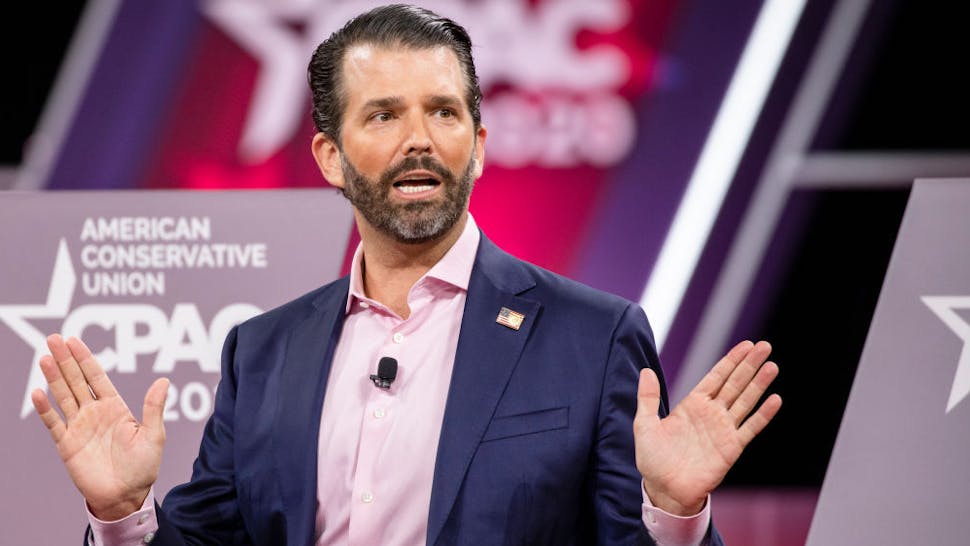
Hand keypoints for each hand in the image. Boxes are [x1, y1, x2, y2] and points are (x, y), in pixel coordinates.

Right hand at [31, 334, 168, 520]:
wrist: (126, 496)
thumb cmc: (143, 467)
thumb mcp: (154, 435)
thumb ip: (154, 408)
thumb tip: (164, 380)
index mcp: (115, 407)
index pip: (97, 377)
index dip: (85, 358)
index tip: (74, 340)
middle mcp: (94, 413)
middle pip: (76, 381)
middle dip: (65, 360)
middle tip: (53, 338)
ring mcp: (79, 427)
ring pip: (63, 396)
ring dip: (53, 378)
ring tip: (44, 358)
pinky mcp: (67, 445)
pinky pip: (54, 423)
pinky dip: (46, 409)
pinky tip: (38, 393)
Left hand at [633, 340, 781, 515]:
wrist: (665, 490)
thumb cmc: (653, 459)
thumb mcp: (644, 425)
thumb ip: (648, 398)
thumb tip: (646, 371)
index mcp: (692, 405)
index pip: (716, 377)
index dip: (731, 360)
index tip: (746, 345)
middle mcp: (711, 414)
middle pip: (735, 383)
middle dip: (749, 364)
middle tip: (765, 346)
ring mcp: (723, 430)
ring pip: (745, 401)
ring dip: (759, 384)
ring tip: (772, 366)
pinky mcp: (732, 448)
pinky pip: (750, 428)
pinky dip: (763, 414)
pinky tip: (775, 400)